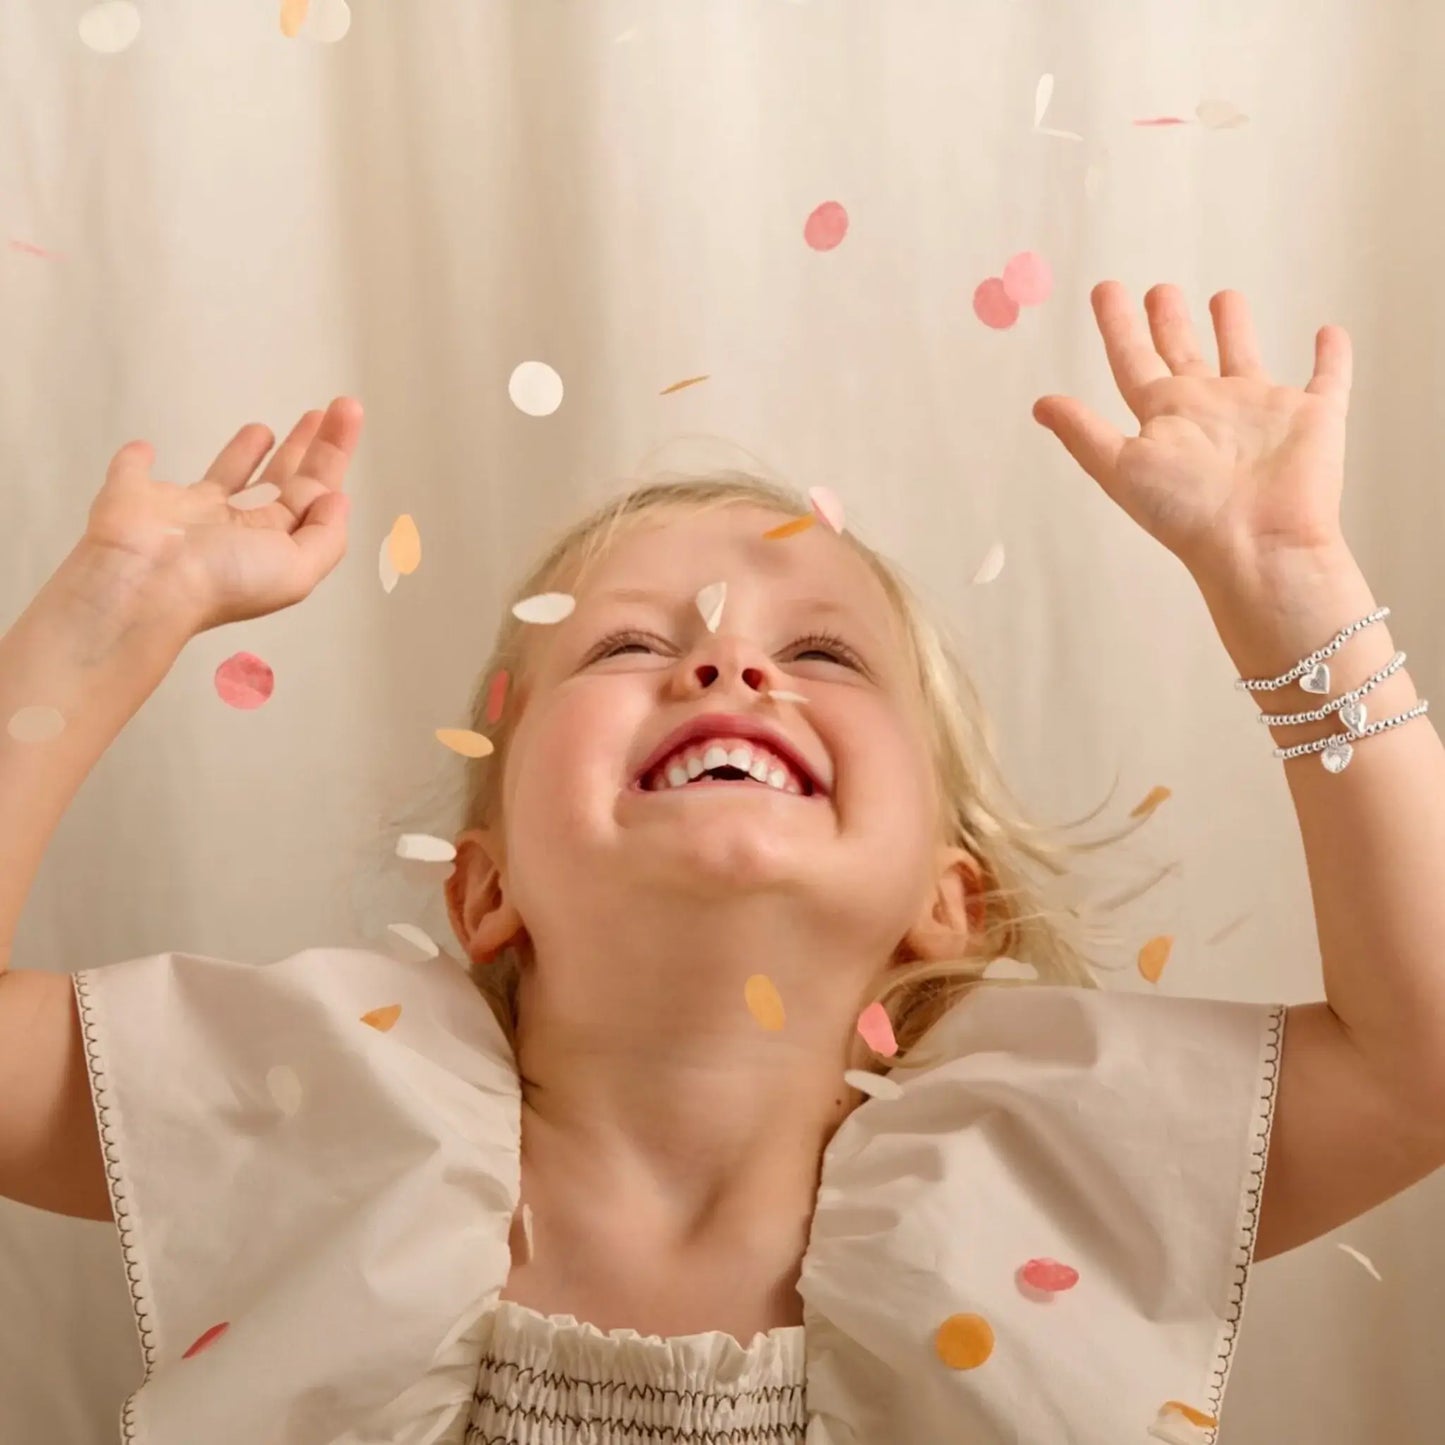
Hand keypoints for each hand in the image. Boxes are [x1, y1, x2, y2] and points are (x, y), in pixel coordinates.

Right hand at [82, 397, 363, 635]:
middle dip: (305, 447)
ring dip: (244, 453)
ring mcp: (186, 513)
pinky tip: (142, 449)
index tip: (347, 414)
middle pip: (280, 480)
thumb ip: (326, 536)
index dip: (332, 454)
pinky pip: (134, 472)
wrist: (146, 582)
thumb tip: (338, 499)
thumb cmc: (226, 578)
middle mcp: (235, 528)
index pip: (311, 492)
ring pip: (223, 476)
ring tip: (266, 428)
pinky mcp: (136, 495)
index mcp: (272, 542)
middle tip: (328, 410)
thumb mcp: (298, 569)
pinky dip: (135, 461)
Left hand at [1032, 283, 1352, 585]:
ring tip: (1224, 296)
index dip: (1117, 325)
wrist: (1257, 543)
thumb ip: (1082, 432)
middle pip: (1184, 353)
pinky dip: (1332, 356)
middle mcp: (1209, 410)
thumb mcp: (1119, 467)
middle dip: (1169, 321)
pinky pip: (1328, 377)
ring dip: (1235, 327)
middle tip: (1160, 290)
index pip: (1133, 359)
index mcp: (1165, 418)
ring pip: (1244, 356)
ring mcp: (1261, 413)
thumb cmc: (1187, 513)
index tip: (1105, 290)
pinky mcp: (1314, 417)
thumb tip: (1039, 404)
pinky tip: (1330, 333)